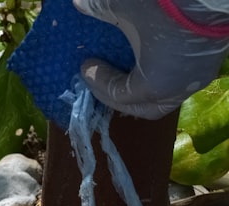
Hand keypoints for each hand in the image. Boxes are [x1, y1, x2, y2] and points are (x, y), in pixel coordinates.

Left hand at [74, 0, 228, 119]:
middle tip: (102, 83)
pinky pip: (184, 75)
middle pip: (148, 107)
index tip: (85, 66)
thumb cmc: (168, 2)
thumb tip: (79, 5)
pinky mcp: (214, 55)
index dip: (98, 82)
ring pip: (170, 93)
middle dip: (121, 98)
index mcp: (157, 85)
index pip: (120, 95)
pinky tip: (153, 54)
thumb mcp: (125, 5)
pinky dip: (163, 72)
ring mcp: (202, 72)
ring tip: (126, 70)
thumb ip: (99, 9)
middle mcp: (182, 86)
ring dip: (144, 86)